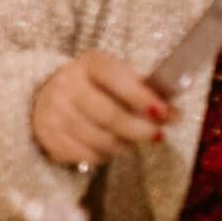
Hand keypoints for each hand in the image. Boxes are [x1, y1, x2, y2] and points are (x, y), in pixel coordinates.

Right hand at [31, 51, 172, 166]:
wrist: (46, 98)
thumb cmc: (95, 89)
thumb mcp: (118, 80)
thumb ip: (147, 95)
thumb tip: (175, 115)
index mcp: (89, 64)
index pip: (115, 77)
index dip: (140, 96)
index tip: (162, 112)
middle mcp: (67, 85)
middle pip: (109, 115)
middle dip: (140, 129)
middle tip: (157, 135)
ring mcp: (54, 112)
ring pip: (100, 140)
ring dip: (124, 146)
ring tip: (131, 141)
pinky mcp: (48, 137)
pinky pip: (86, 155)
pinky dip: (104, 156)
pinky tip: (108, 147)